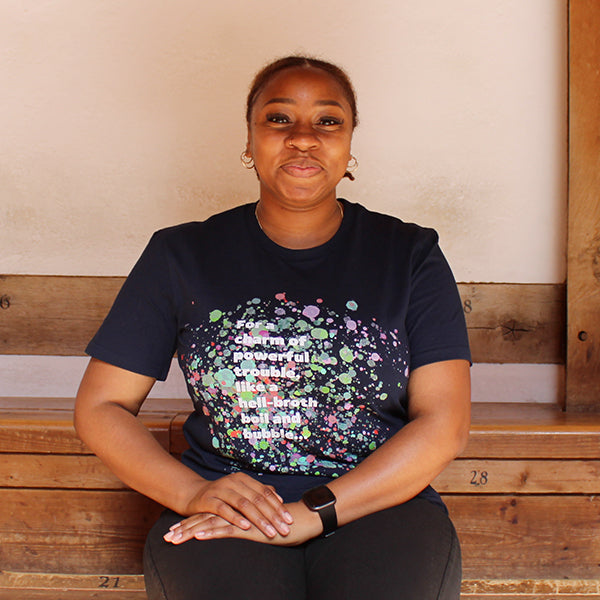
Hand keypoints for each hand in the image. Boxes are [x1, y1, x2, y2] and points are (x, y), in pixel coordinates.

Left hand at [164, 501, 321, 545]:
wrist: (299, 520)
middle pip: (205, 519)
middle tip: (166, 536)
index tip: (174, 530)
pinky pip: (226, 529)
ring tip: (174, 538)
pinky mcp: (247, 526)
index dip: (191, 522)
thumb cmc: (279, 523)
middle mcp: (234, 512)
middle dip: (184, 528)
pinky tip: (198, 535)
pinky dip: (211, 532)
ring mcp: (240, 518)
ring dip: (191, 531)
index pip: (209, 516)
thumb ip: (246, 522)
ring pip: (210, 523)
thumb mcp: (257, 525)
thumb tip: (237, 526)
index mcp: (235, 511)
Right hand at [179, 472, 293, 538]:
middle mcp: (233, 482)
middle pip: (257, 499)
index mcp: (243, 479)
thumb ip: (258, 493)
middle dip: (272, 515)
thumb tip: (278, 497)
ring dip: (259, 519)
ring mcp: (221, 490)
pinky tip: (246, 527)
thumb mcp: (240, 492)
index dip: (278, 505)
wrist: (193, 495)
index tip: (289, 519)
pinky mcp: (209, 500)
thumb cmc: (221, 496)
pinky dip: (236, 518)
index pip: (264, 492)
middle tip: (284, 529)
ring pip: (244, 504)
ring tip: (270, 532)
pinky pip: (224, 509)